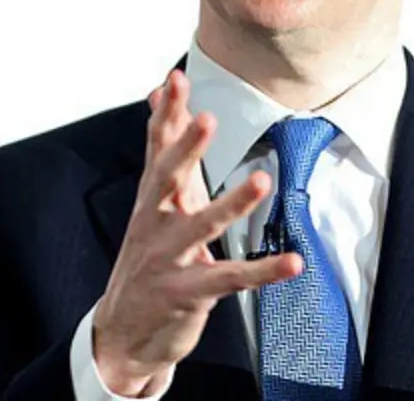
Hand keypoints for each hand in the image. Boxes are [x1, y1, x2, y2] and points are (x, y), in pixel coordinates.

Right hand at [92, 70, 301, 395]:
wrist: (122, 334)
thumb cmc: (147, 262)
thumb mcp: (153, 208)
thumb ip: (166, 155)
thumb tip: (161, 98)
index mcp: (151, 202)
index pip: (157, 150)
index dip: (166, 115)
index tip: (174, 80)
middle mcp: (154, 225)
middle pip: (167, 179)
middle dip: (185, 148)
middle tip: (205, 119)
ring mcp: (168, 259)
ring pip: (201, 225)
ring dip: (232, 203)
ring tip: (261, 181)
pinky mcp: (188, 292)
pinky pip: (231, 279)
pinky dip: (264, 271)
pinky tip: (292, 263)